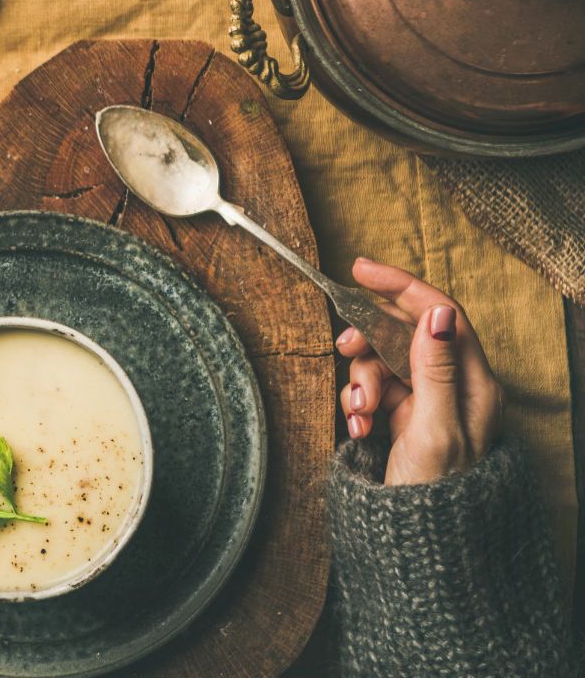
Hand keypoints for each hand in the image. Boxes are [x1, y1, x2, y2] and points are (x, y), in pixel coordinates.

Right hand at [335, 258, 502, 485]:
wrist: (416, 547)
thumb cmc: (434, 497)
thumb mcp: (434, 431)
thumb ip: (436, 370)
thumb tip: (436, 314)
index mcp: (475, 384)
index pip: (441, 314)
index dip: (401, 288)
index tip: (359, 272)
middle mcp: (453, 387)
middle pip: (405, 334)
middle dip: (370, 341)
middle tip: (343, 349)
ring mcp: (426, 402)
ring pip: (382, 361)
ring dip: (360, 379)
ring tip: (357, 412)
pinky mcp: (402, 418)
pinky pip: (372, 389)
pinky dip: (357, 401)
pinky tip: (356, 426)